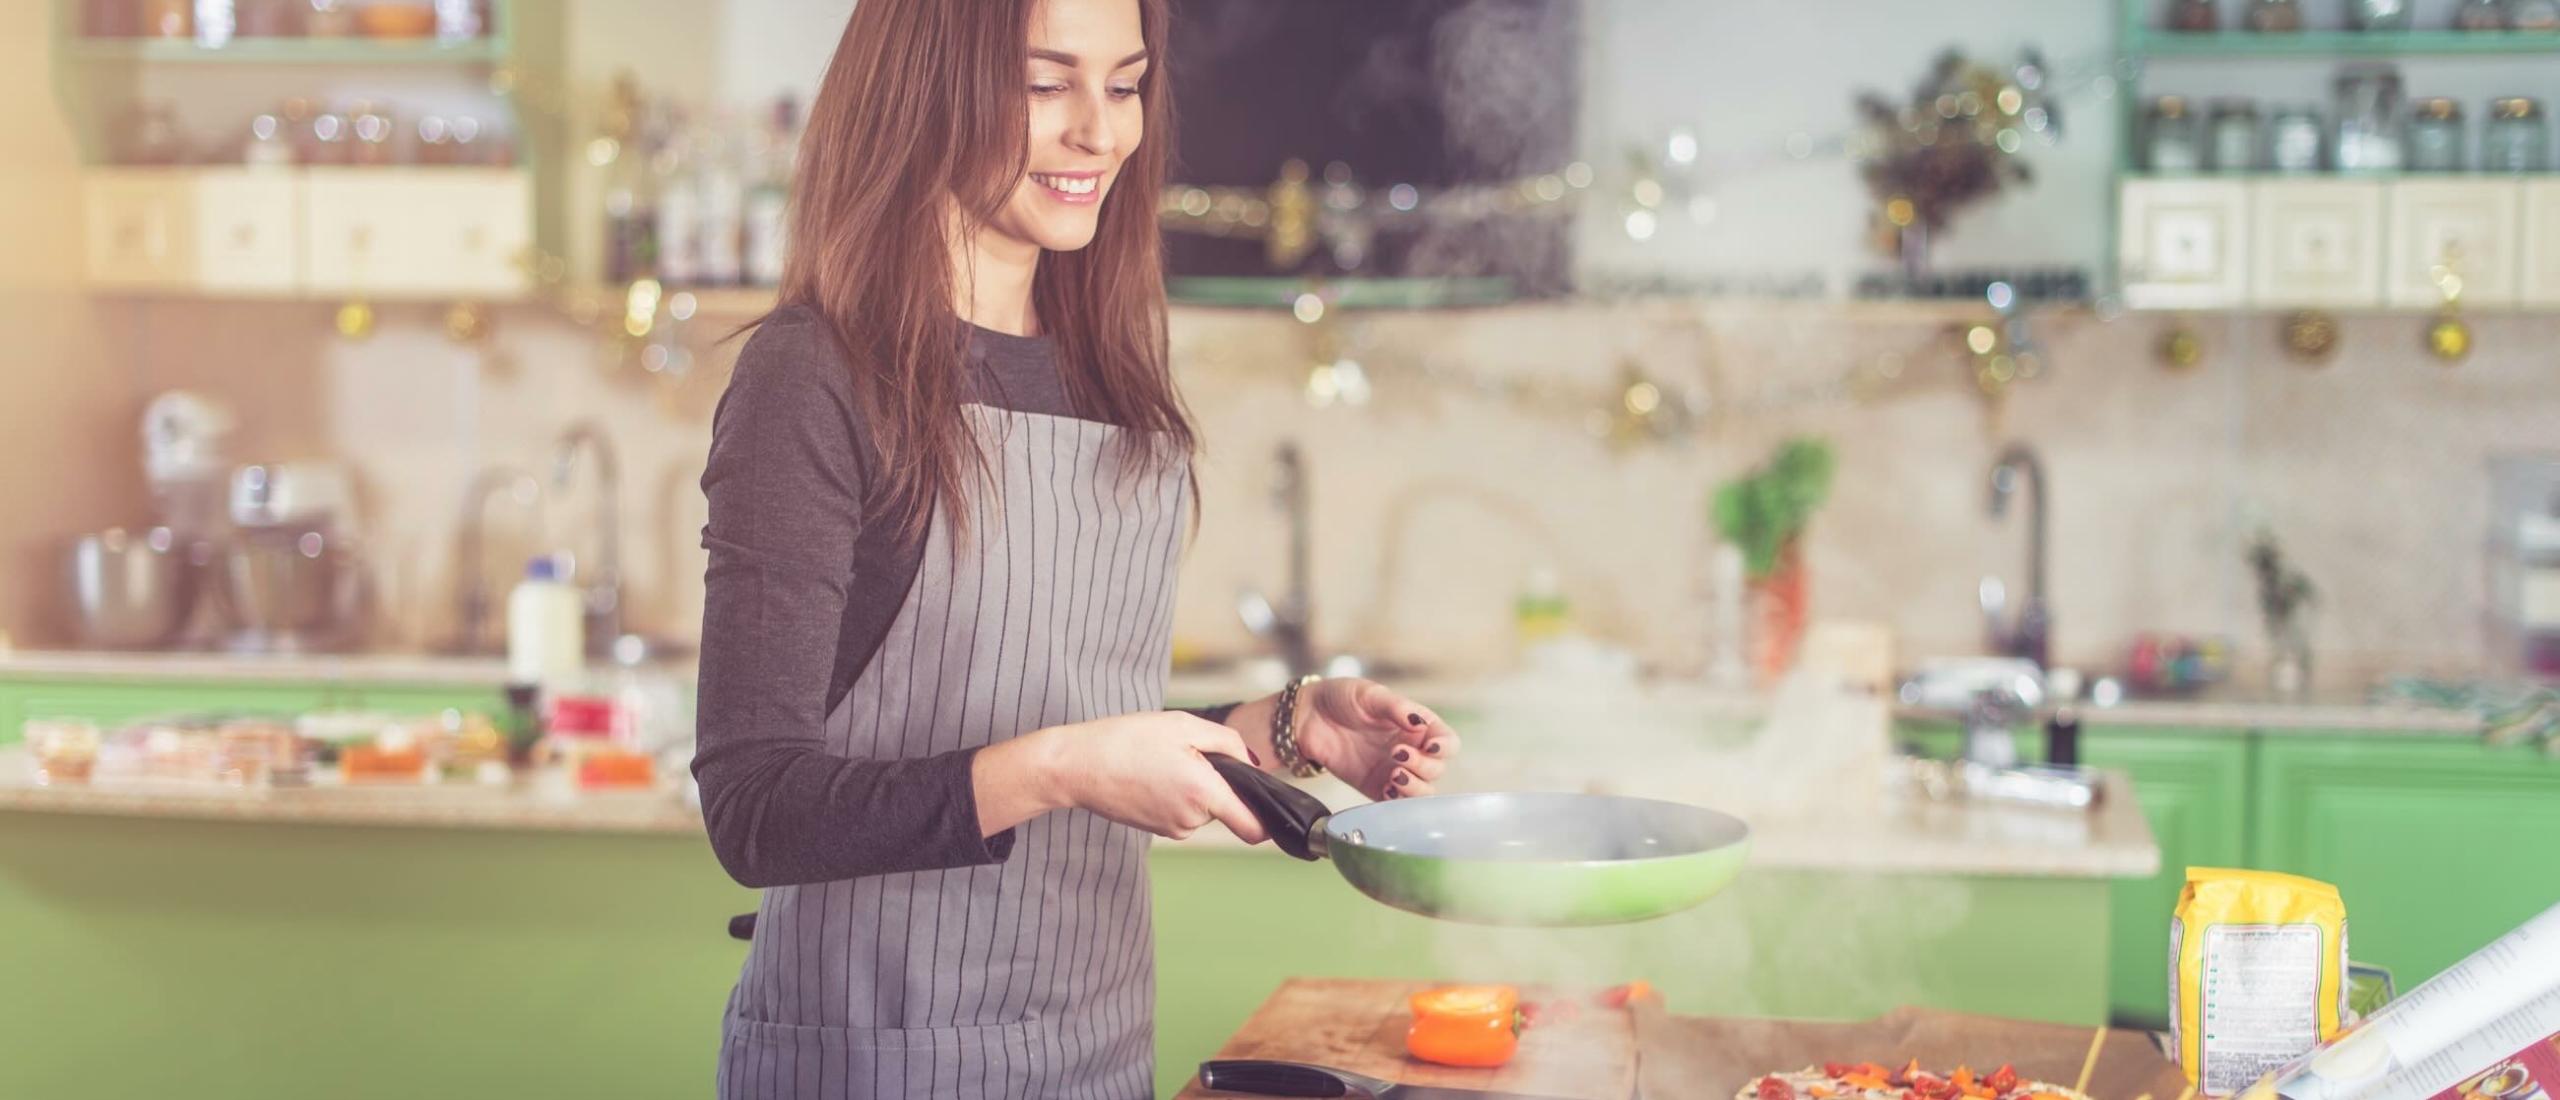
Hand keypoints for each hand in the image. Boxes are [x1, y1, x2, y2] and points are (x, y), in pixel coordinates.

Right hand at [1043, 711, 1268, 843]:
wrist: (1078, 765)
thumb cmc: (1127, 740)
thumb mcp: (1184, 725)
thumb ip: (1228, 742)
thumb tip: (1252, 763)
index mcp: (1204, 794)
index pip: (1254, 828)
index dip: (1269, 821)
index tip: (1272, 808)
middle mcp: (1191, 820)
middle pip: (1226, 808)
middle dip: (1219, 784)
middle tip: (1188, 755)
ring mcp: (1173, 829)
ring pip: (1203, 809)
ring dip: (1195, 787)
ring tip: (1163, 762)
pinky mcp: (1157, 829)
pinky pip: (1182, 811)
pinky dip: (1177, 794)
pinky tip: (1152, 774)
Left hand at [1293, 678, 1461, 801]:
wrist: (1307, 716)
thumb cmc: (1341, 697)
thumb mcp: (1370, 694)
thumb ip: (1396, 708)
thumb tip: (1418, 721)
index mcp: (1417, 725)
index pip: (1447, 742)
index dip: (1445, 747)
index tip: (1431, 746)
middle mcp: (1411, 749)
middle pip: (1437, 770)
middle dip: (1424, 766)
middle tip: (1397, 754)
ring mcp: (1394, 770)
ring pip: (1422, 791)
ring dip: (1414, 787)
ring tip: (1394, 774)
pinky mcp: (1375, 787)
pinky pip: (1395, 802)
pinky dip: (1396, 801)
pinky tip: (1386, 789)